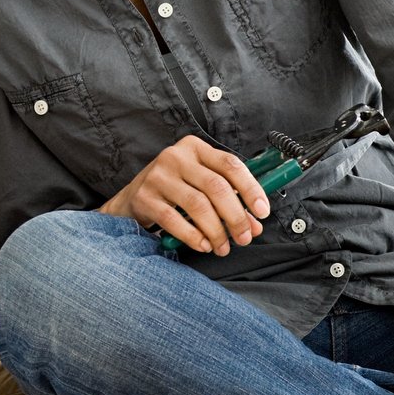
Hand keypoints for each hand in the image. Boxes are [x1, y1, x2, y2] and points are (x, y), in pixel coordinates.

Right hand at [100, 135, 269, 255]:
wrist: (131, 200)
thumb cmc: (174, 191)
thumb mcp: (200, 186)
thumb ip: (229, 201)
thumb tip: (254, 225)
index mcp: (195, 148)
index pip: (230, 165)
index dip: (251, 189)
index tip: (262, 212)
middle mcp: (176, 157)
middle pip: (216, 187)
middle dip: (235, 217)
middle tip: (244, 238)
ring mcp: (158, 176)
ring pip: (198, 205)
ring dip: (216, 231)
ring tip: (223, 247)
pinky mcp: (144, 197)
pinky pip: (174, 220)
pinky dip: (193, 236)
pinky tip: (203, 245)